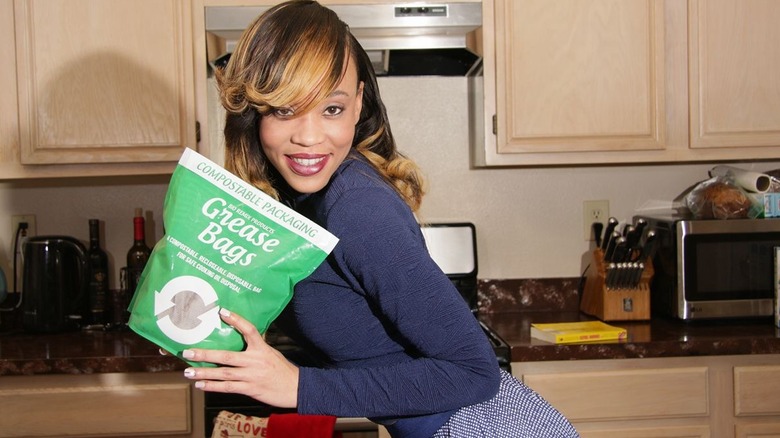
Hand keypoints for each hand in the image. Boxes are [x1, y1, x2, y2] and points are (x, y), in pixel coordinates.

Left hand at [181, 308, 298, 407]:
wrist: (296, 388)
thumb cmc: (282, 370)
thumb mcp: (271, 353)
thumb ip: (256, 348)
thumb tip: (240, 340)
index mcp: (262, 348)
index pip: (249, 330)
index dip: (236, 320)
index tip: (222, 312)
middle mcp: (255, 361)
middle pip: (226, 356)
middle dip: (205, 355)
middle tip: (187, 352)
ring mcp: (251, 376)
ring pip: (223, 373)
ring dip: (204, 373)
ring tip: (188, 372)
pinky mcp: (250, 389)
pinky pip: (228, 387)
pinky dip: (213, 386)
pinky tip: (200, 385)